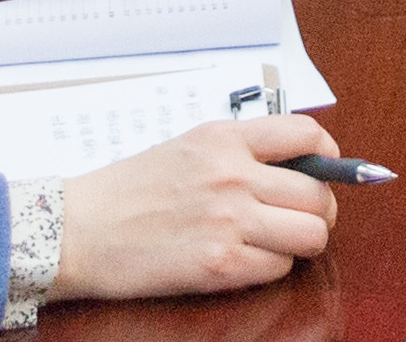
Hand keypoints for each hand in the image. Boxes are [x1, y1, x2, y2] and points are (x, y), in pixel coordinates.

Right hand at [54, 114, 341, 298]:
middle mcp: (233, 175)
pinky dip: (269, 268)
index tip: (326, 171)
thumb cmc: (127, 191)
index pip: (308, 136)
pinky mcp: (219, 264)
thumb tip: (299, 166)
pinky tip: (242, 261)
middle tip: (297, 220)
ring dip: (298, 243)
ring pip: (311, 235)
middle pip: (320, 195)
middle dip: (318, 212)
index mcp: (225, 138)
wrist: (76, 230)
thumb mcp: (188, 148)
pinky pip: (278, 268)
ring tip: (271, 243)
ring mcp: (229, 220)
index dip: (329, 158)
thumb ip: (241, 151)